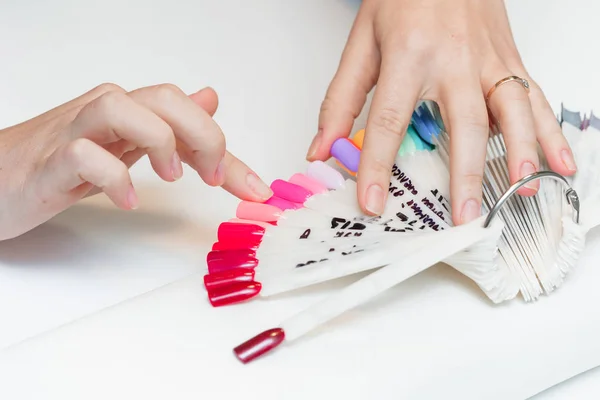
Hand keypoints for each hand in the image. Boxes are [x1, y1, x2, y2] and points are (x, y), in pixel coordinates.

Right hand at [0, 83, 272, 240]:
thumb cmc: (58, 162)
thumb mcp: (126, 144)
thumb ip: (171, 127)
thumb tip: (210, 99)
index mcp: (130, 113)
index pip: (188, 113)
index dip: (225, 148)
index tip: (252, 188)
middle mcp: (105, 115)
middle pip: (162, 97)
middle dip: (201, 134)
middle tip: (212, 176)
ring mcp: (74, 135)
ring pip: (119, 107)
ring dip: (157, 141)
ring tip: (171, 177)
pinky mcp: (47, 163)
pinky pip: (80, 155)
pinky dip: (110, 177)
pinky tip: (127, 200)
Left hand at [308, 0, 576, 224]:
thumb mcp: (362, 42)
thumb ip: (341, 98)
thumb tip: (323, 148)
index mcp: (408, 55)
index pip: (389, 120)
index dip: (378, 166)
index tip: (373, 203)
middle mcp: (454, 59)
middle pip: (462, 122)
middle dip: (465, 173)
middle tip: (463, 217)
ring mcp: (489, 60)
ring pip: (511, 110)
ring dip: (518, 154)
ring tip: (517, 193)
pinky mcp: (510, 60)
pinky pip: (535, 97)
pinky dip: (550, 132)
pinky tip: (557, 162)